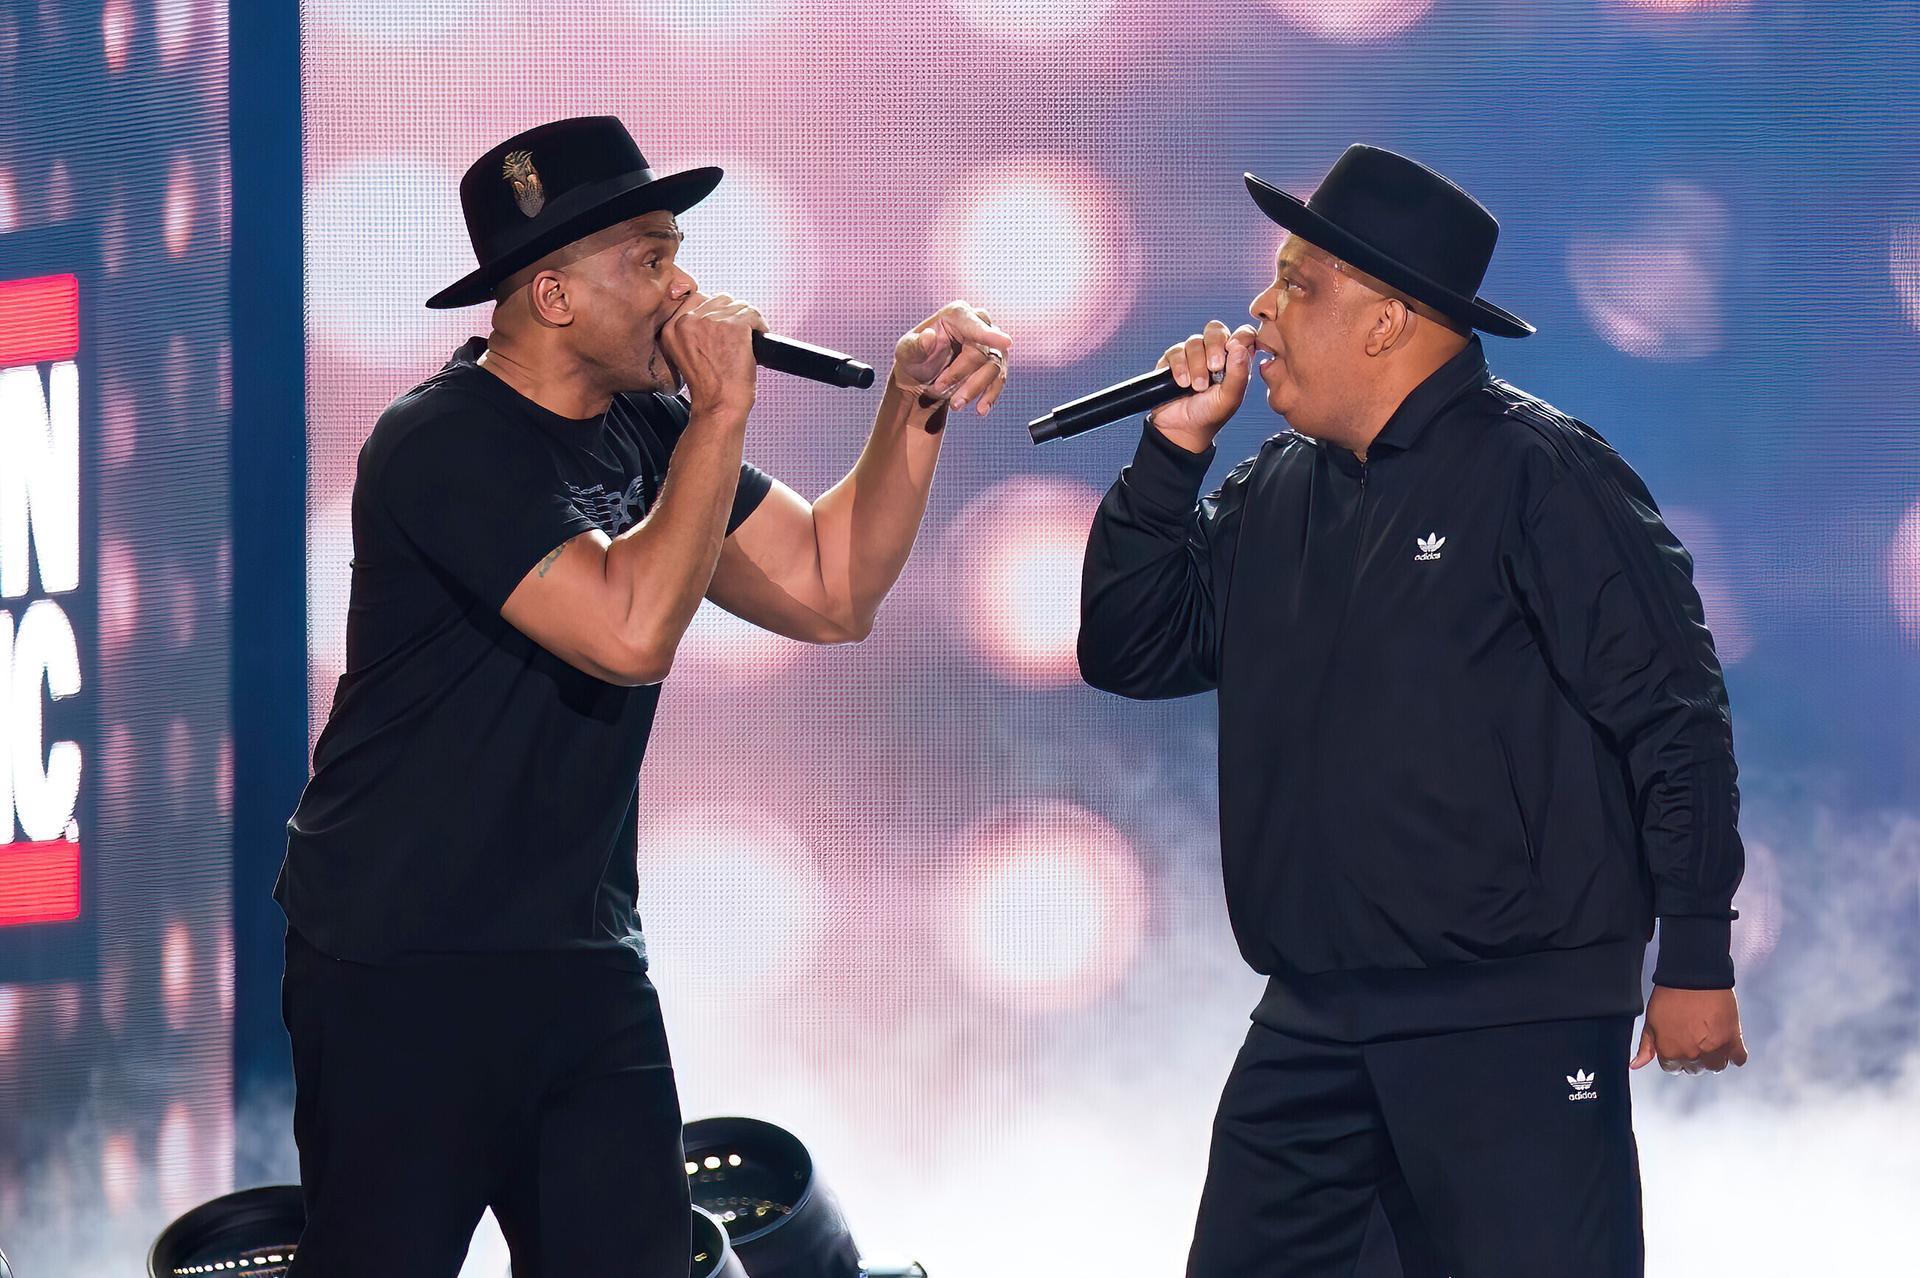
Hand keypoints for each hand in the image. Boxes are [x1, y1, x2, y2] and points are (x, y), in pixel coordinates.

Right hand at [659, 292, 766, 415]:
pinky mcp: (733, 326)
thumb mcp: (685, 355)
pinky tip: (759, 337)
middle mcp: (687, 321)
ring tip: (748, 339)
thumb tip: (712, 312)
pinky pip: (752, 313)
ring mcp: (711, 321)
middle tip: (737, 335)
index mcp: (671, 328)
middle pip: (718, 299)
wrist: (720, 406)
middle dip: (731, 315)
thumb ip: (690, 331)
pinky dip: (760, 325)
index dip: (714, 312)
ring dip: (746, 320)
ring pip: (737, 305)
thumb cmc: (708, 388)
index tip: (723, 325)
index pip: (696, 299)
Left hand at [893, 299, 1012, 414]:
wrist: (922, 376)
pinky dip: (990, 396)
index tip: (1006, 343)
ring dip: (973, 389)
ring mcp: (990, 343)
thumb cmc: (914, 358)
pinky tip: (980, 409)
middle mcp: (978, 324)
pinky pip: (999, 380)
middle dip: (962, 376)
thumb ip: (915, 345)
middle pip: (982, 353)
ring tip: (954, 405)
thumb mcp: (906, 352)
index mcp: (956, 314)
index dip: (989, 335)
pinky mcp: (995, 362)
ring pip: (994, 368)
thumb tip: (929, 337)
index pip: (975, 325)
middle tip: (938, 389)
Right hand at [1147, 320, 1257, 452]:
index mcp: (1234, 360)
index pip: (1242, 334)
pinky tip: (1182, 383)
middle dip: (1214, 347)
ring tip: (1196, 386)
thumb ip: (1239, 373)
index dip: (1240, 337)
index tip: (1233, 351)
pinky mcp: (1173, 360)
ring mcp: (1193, 355)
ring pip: (1194, 341)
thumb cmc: (1210, 415)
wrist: (1182, 429)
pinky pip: (1176, 351)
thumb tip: (1240, 347)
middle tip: (1214, 368)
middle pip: (1215, 330)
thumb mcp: (1230, 398)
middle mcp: (1214, 353)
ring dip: (1196, 364)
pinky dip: (1179, 367)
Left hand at [1631, 986, 1749, 1074]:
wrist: (1694, 976)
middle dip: (1693, 1056)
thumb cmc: (1670, 996)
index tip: (1680, 1043)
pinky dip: (1735, 1055)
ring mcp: (1714, 1050)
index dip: (1675, 1054)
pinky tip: (1727, 1043)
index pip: (1673, 1068)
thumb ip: (1646, 1047)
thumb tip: (1635, 1066)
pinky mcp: (1734, 1041)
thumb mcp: (1651, 1021)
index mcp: (1670, 1052)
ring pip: (1716, 1066)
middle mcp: (1692, 1056)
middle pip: (1695, 1068)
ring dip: (1714, 1057)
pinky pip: (1738, 1059)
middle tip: (1695, 1037)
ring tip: (1711, 1038)